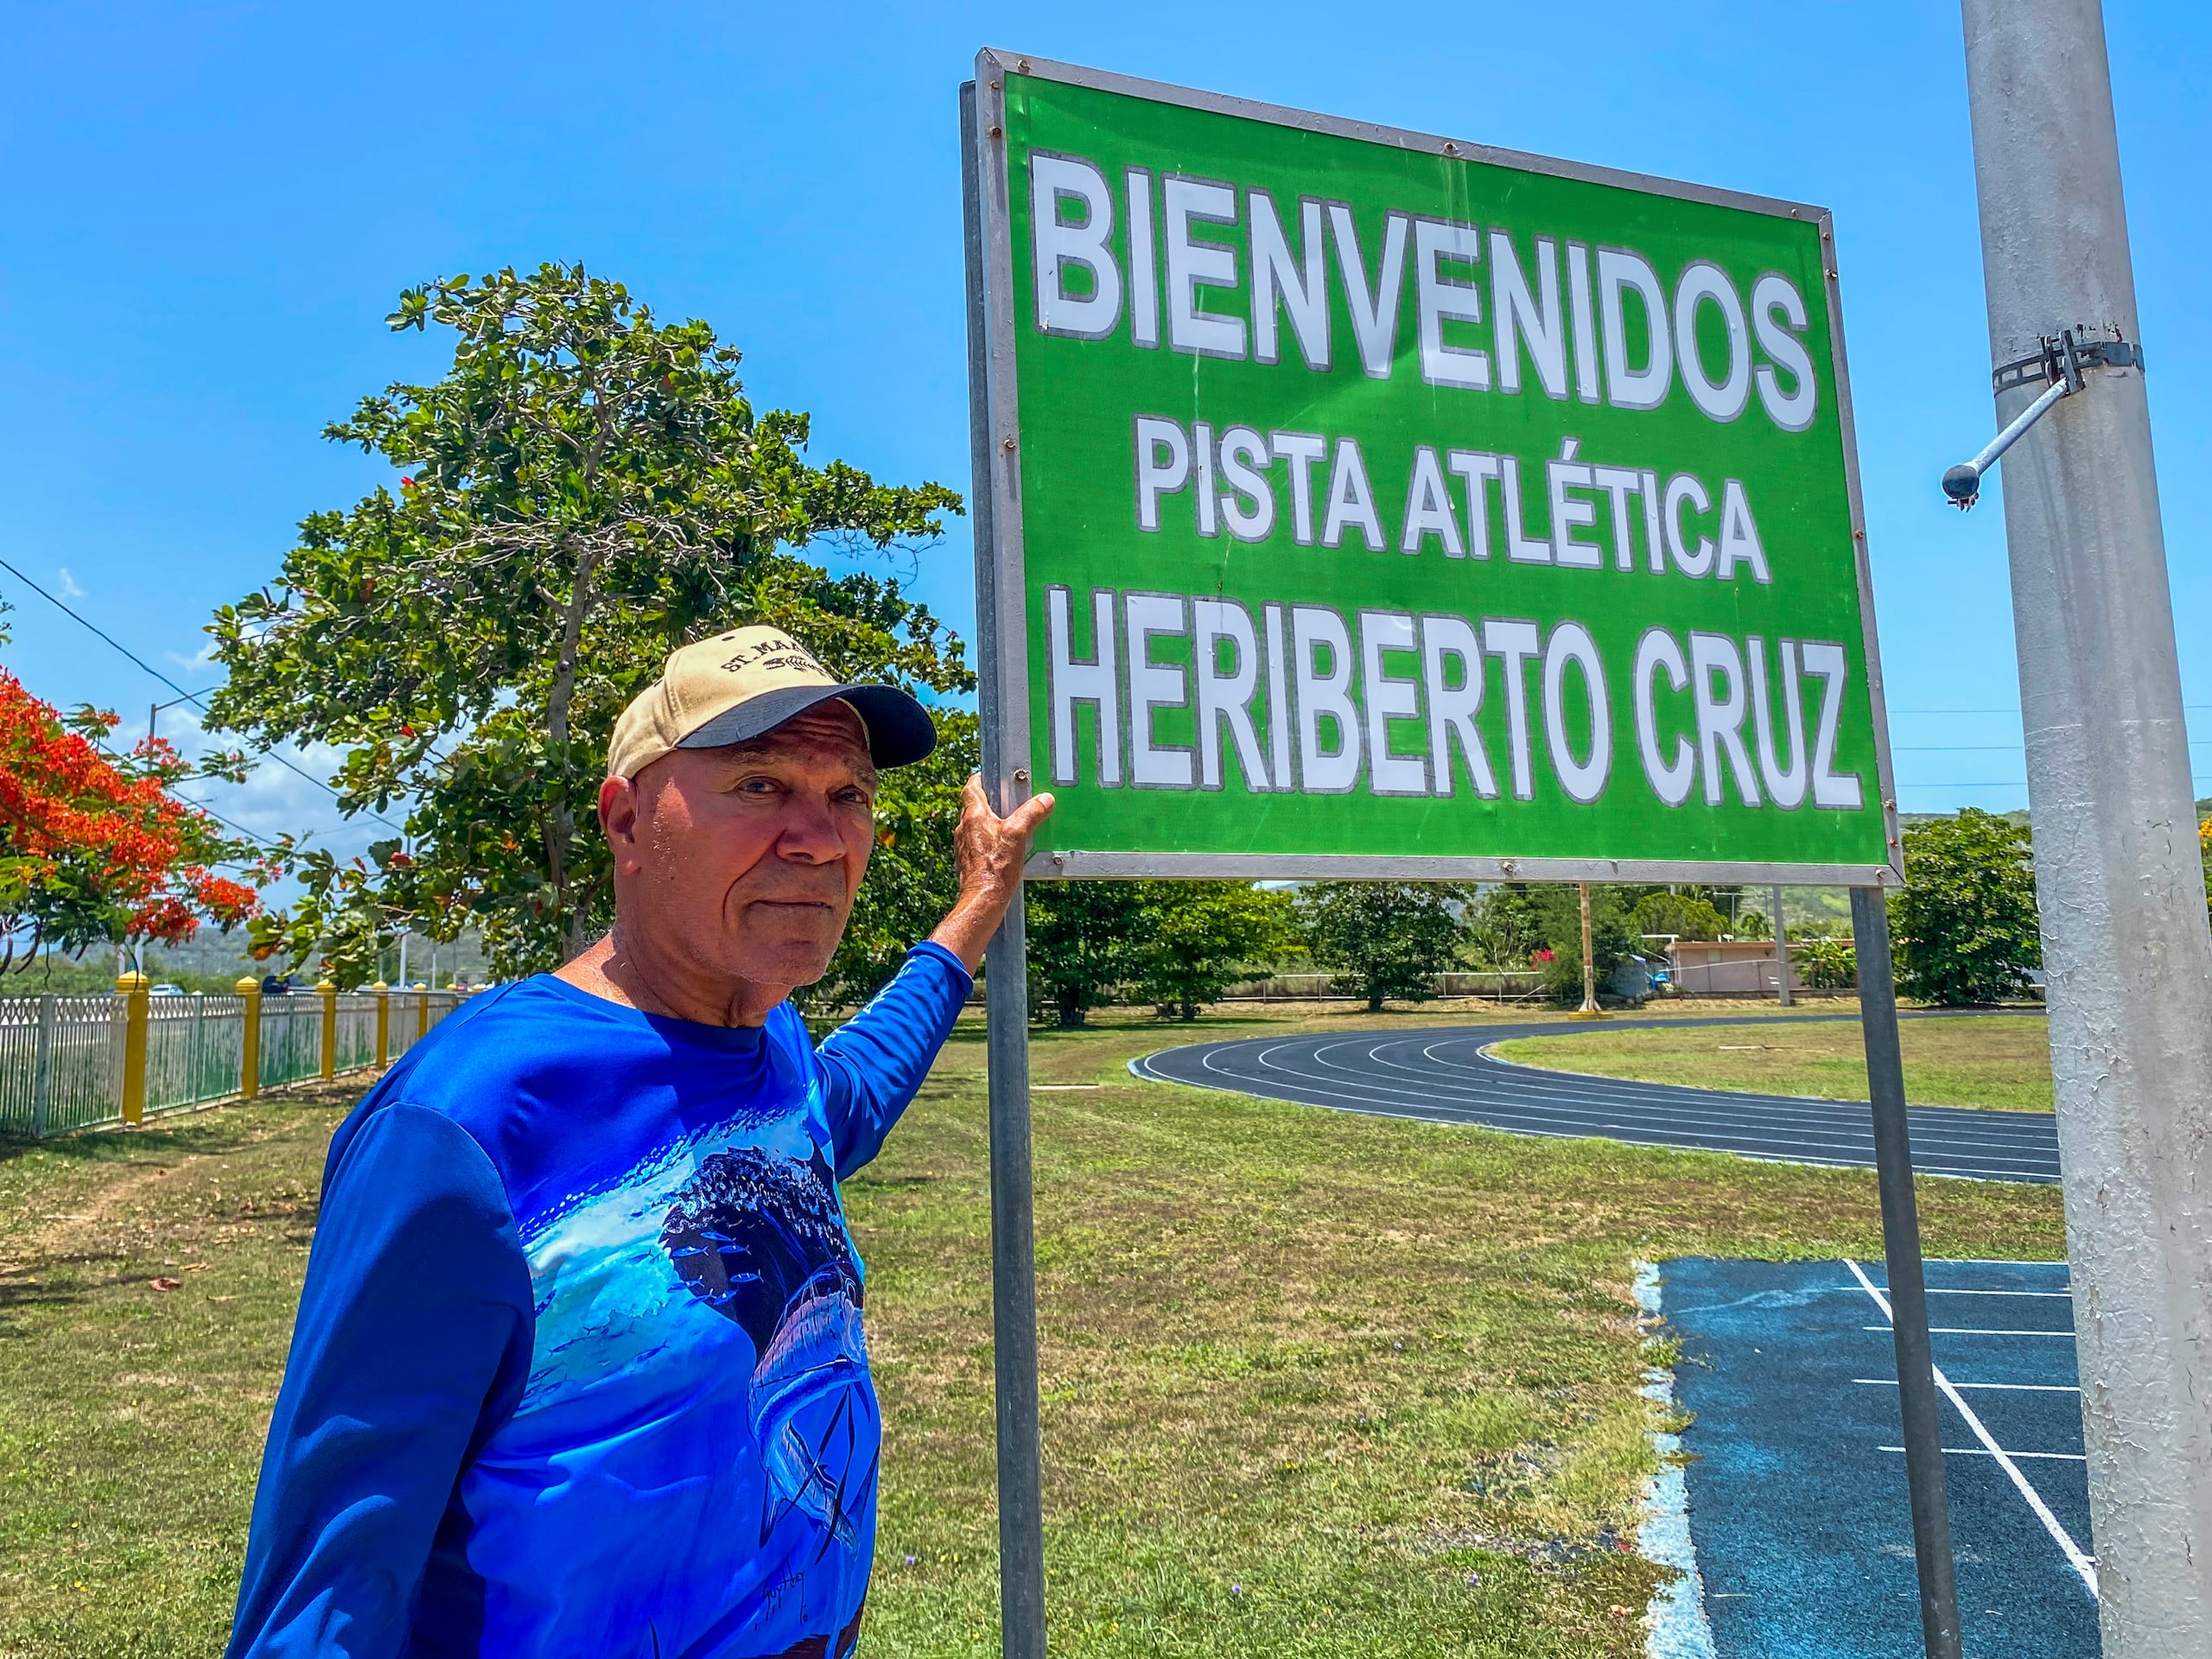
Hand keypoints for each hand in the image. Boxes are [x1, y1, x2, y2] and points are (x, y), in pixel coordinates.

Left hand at [928, 774, 1055, 970]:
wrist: (983, 899)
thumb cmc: (996, 868)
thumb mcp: (1019, 835)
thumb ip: (1031, 814)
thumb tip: (1045, 800)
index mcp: (973, 816)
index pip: (971, 788)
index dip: (980, 778)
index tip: (989, 775)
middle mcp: (964, 829)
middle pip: (973, 807)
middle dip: (989, 802)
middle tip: (1006, 800)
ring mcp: (964, 846)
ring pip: (975, 827)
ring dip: (990, 823)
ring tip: (1009, 825)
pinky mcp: (968, 862)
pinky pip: (978, 844)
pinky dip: (989, 842)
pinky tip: (1004, 850)